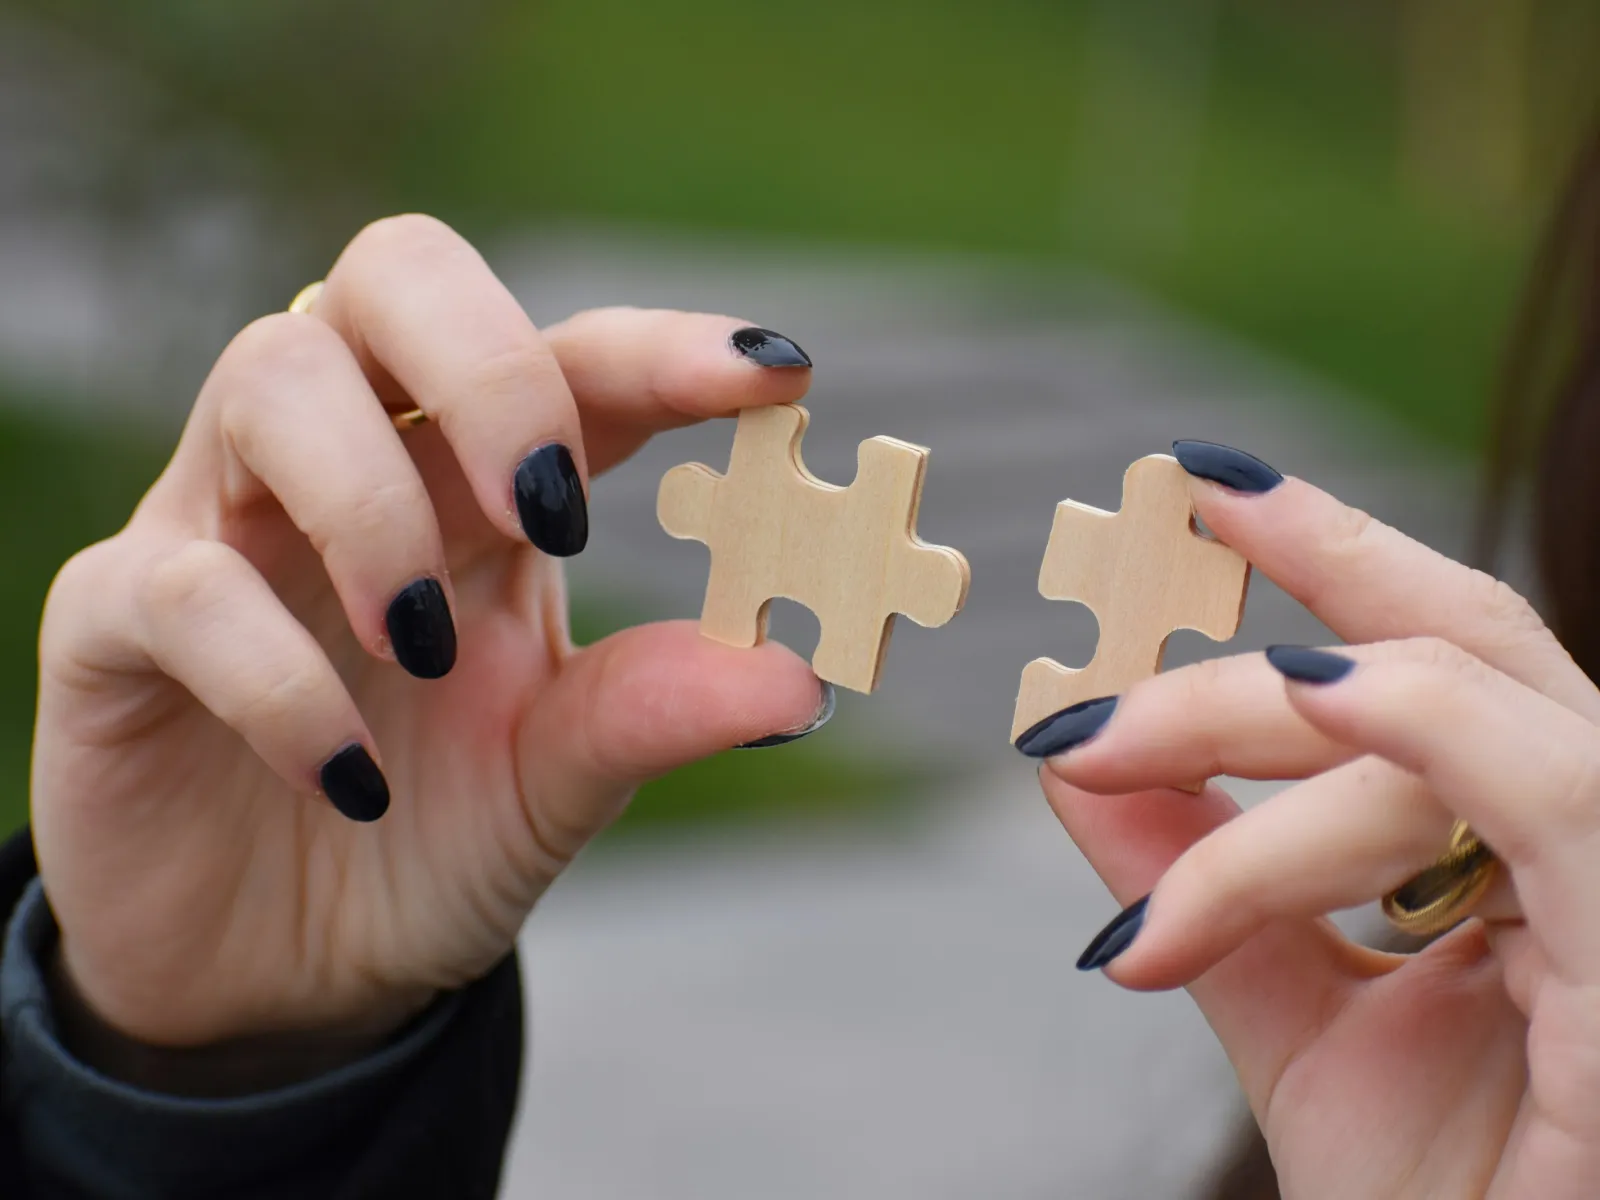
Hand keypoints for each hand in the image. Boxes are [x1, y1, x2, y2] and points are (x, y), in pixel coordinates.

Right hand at [32, 215, 827, 1050]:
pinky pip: (181, 585)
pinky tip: (348, 780)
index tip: (777, 370)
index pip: (573, 359)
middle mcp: (357, 462)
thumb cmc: (427, 837)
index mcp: (484, 485)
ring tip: (426, 644)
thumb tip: (797, 677)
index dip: (670, 348)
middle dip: (491, 365)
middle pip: (397, 275)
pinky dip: (277, 677)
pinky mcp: (116, 618)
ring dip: (373, 501)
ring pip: (274, 375)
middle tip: (555, 510)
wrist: (277, 970)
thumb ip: (650, 714)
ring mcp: (226, 521)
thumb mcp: (553, 782)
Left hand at [1031, 448, 1599, 1199]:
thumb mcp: (1291, 1020)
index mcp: (1537, 853)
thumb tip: (1072, 761)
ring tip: (1103, 752)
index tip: (1206, 494)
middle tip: (1074, 716)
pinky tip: (1308, 700)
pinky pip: (1561, 790)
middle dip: (1236, 668)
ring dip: (1258, 717)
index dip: (1342, 558)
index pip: (1449, 662)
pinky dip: (1433, 726)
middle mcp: (1599, 842)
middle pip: (1446, 657)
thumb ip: (1201, 882)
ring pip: (1463, 705)